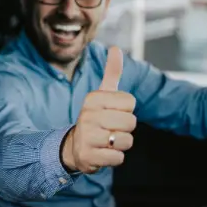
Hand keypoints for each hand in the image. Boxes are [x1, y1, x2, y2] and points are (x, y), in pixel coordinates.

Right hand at [61, 47, 136, 173]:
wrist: (75, 146)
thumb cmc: (95, 117)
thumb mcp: (102, 95)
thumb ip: (111, 72)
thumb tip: (116, 48)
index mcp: (93, 98)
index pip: (130, 102)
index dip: (126, 110)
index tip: (111, 112)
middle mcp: (88, 115)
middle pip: (131, 122)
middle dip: (125, 129)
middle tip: (110, 129)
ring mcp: (87, 136)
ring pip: (126, 141)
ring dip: (120, 144)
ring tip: (106, 141)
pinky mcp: (88, 156)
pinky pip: (118, 158)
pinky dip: (114, 158)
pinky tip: (103, 152)